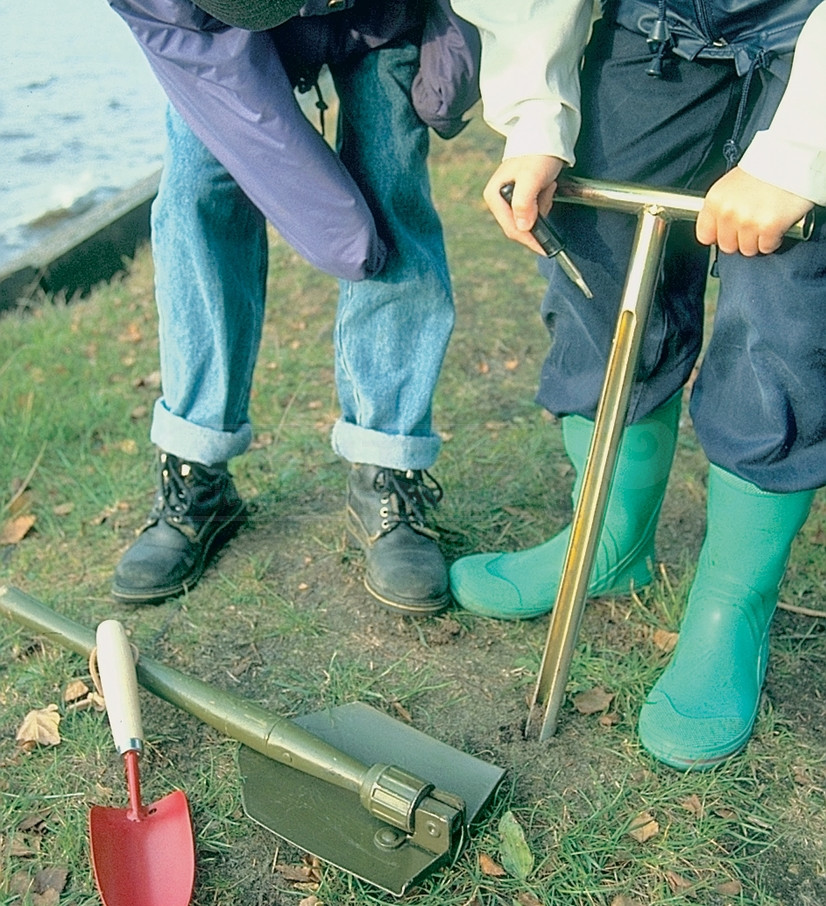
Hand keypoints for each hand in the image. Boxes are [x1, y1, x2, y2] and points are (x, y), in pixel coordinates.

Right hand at [482, 155, 565, 254]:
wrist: (548, 134)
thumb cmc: (538, 152)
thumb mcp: (531, 178)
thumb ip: (524, 202)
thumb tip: (523, 226)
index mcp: (494, 195)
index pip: (511, 227)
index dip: (528, 239)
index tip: (544, 247)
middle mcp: (498, 199)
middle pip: (518, 226)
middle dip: (537, 218)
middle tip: (547, 195)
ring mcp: (510, 198)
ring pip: (528, 219)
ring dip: (542, 207)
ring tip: (547, 185)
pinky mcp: (522, 197)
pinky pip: (534, 211)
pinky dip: (544, 202)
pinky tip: (547, 186)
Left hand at [696, 167, 812, 255]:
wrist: (792, 157)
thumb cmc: (763, 169)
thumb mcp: (731, 185)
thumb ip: (721, 208)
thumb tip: (718, 230)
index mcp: (715, 201)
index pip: (704, 235)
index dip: (718, 236)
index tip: (728, 233)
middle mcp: (728, 212)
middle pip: (727, 246)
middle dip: (740, 239)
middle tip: (753, 225)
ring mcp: (748, 221)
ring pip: (747, 250)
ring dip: (758, 240)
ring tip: (766, 223)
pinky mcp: (769, 226)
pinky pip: (767, 247)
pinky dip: (774, 240)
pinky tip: (777, 225)